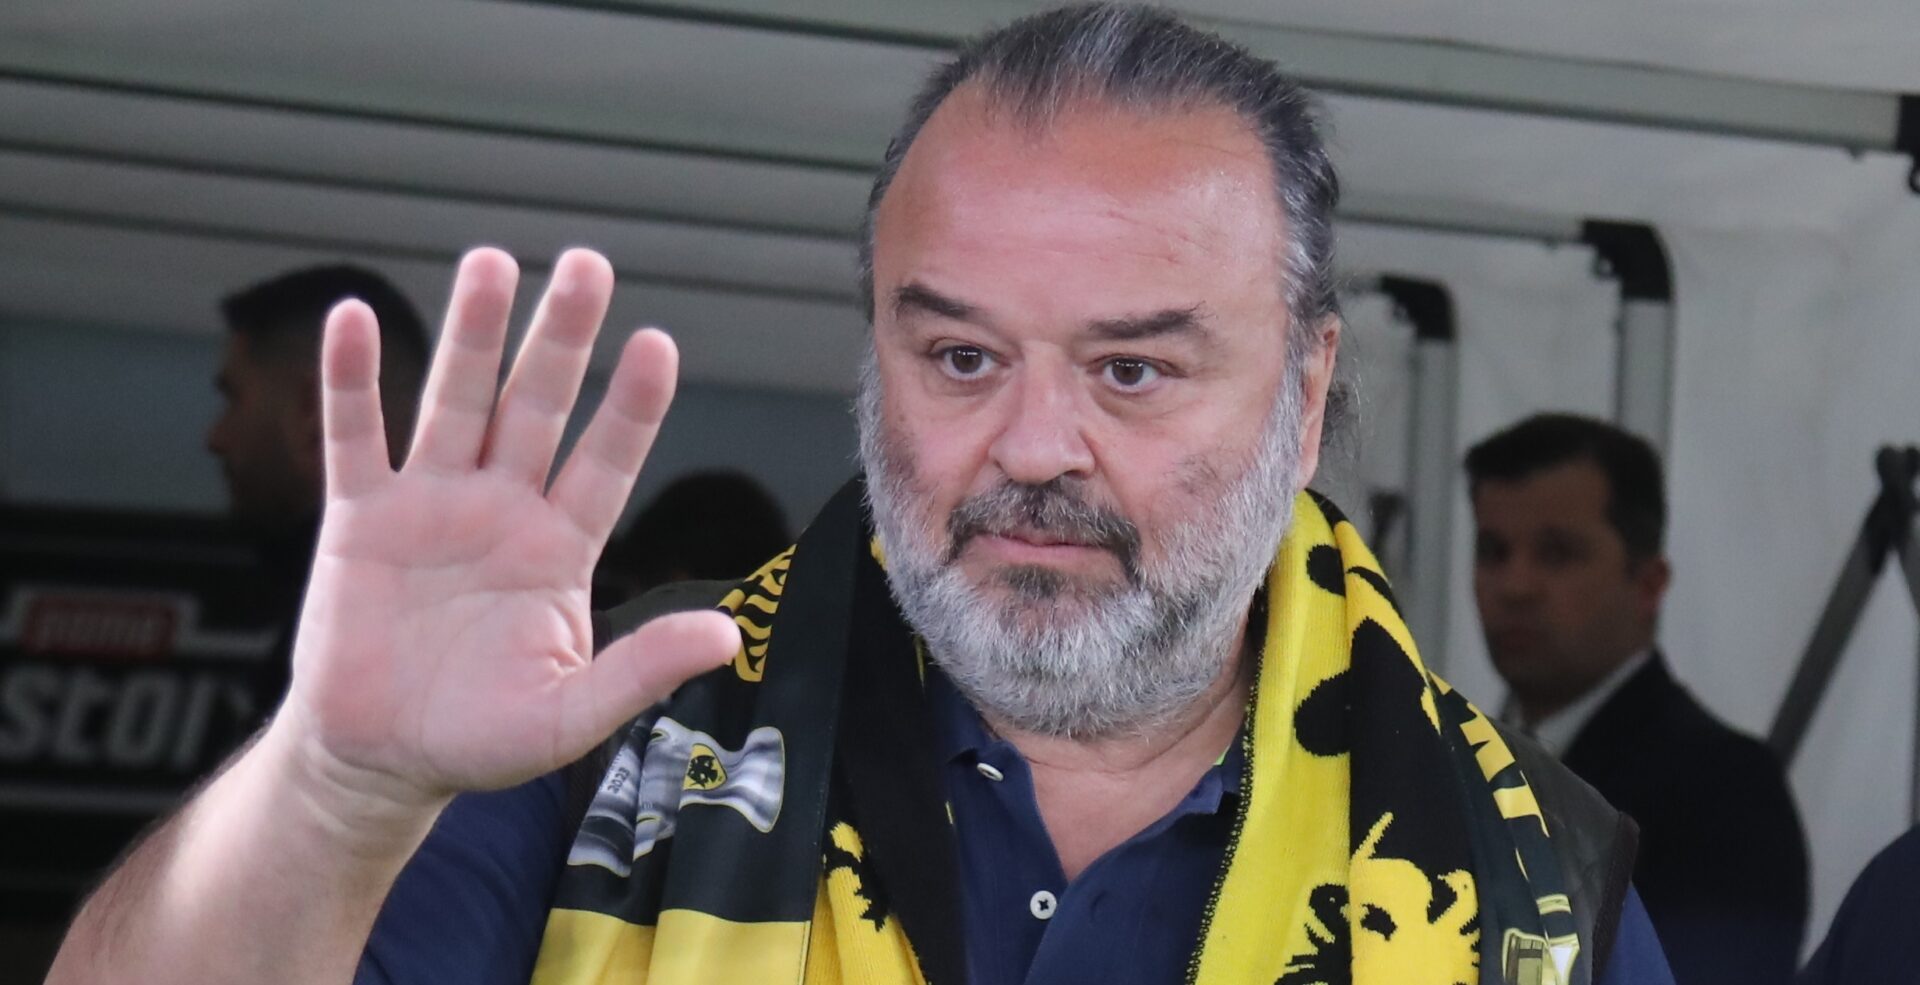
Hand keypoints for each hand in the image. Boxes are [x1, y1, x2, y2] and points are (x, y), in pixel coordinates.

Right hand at [274, 247, 737, 812]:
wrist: (381, 760)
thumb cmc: (482, 738)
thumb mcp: (571, 714)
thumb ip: (640, 670)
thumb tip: (728, 635)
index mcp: (561, 547)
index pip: (606, 461)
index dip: (630, 407)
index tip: (657, 344)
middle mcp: (503, 508)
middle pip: (537, 406)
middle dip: (561, 338)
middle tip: (586, 264)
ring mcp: (430, 504)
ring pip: (455, 402)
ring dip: (471, 334)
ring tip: (490, 261)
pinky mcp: (358, 518)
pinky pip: (355, 437)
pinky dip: (352, 381)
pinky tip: (355, 317)